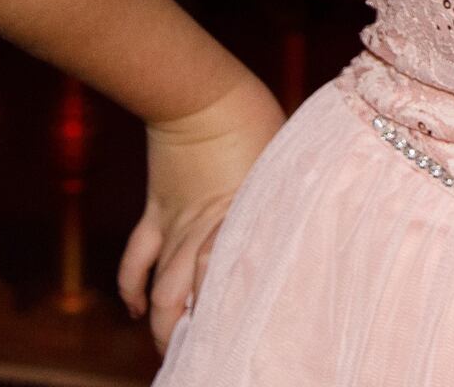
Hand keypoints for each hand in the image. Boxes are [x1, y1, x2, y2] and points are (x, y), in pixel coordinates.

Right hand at [118, 74, 284, 348]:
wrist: (201, 97)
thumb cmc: (257, 123)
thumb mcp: (288, 166)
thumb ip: (290, 200)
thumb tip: (321, 219)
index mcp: (239, 224)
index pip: (227, 283)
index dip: (231, 315)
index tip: (244, 337)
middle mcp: (203, 233)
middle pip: (182, 299)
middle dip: (183, 333)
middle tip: (196, 355)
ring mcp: (175, 225)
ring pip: (157, 288)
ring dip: (159, 321)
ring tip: (169, 347)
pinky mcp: (157, 212)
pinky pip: (136, 259)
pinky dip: (132, 287)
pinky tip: (137, 309)